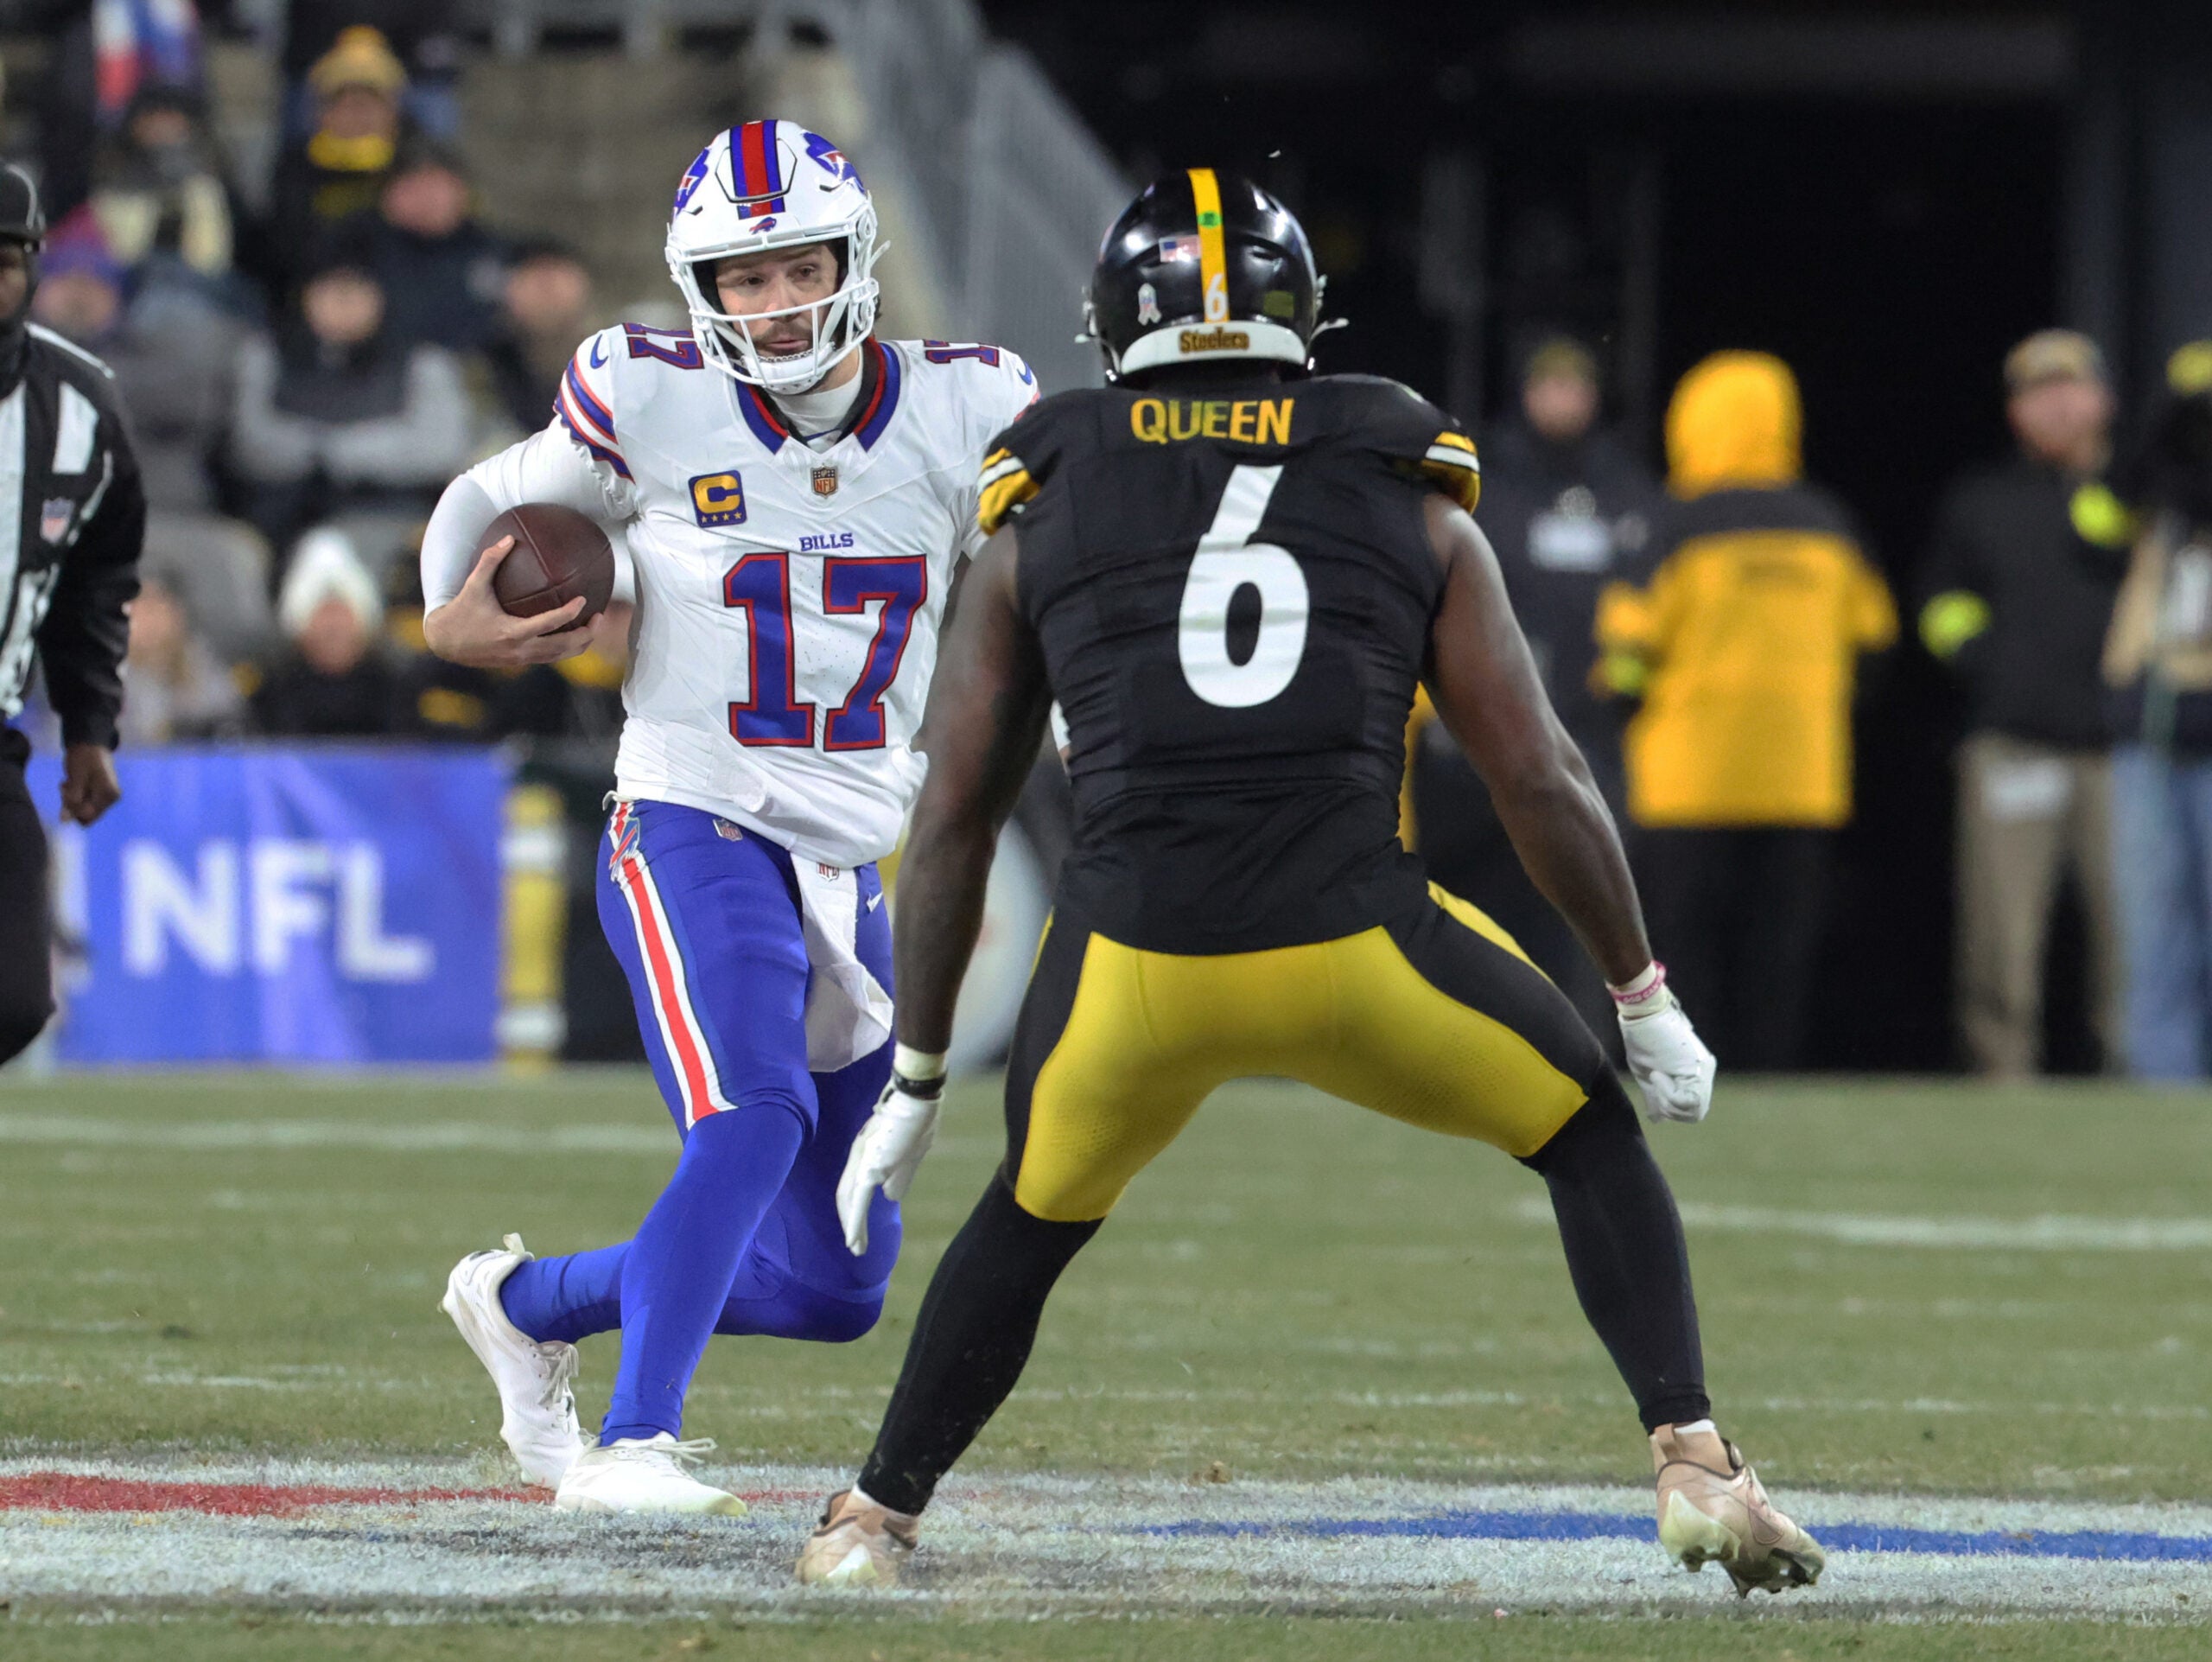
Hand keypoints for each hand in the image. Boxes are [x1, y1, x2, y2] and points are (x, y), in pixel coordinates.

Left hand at [59, 743, 119, 825]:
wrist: (89, 743)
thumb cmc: (84, 758)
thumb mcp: (76, 777)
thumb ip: (72, 799)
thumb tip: (64, 821)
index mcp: (108, 795)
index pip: (87, 816)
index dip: (72, 808)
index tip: (66, 791)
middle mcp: (110, 799)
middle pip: (86, 815)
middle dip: (71, 804)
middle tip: (66, 786)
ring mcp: (105, 797)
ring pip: (83, 809)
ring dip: (71, 799)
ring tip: (68, 782)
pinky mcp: (99, 795)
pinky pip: (83, 803)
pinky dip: (74, 796)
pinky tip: (72, 783)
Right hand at [422, 535, 589, 668]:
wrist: (445, 643)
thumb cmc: (460, 612)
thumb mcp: (473, 585)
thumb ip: (491, 560)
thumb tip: (509, 538)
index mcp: (511, 632)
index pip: (549, 624)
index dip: (569, 613)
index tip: (583, 600)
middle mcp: (520, 649)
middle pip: (564, 646)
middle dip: (587, 633)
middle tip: (599, 615)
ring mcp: (522, 659)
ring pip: (561, 656)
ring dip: (581, 643)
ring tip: (594, 624)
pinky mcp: (521, 662)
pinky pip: (551, 657)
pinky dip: (567, 647)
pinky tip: (574, 631)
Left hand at [836, 1072, 943, 1254]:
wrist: (917, 1099)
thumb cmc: (919, 1115)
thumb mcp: (911, 1148)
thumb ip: (900, 1171)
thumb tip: (891, 1195)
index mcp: (870, 1151)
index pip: (856, 1184)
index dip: (856, 1206)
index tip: (861, 1226)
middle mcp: (861, 1157)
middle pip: (848, 1195)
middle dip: (851, 1221)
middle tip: (855, 1244)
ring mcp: (863, 1163)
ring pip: (850, 1201)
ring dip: (853, 1227)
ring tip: (856, 1248)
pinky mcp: (869, 1169)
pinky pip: (858, 1202)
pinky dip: (855, 1223)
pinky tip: (853, 1240)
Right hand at [1617, 983, 1715, 1123]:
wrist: (1645, 1014)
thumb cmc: (1642, 1039)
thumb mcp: (1648, 1075)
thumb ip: (1656, 1097)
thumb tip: (1657, 1120)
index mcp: (1694, 1077)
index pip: (1690, 1110)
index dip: (1670, 1108)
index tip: (1654, 1085)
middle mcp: (1705, 1075)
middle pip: (1695, 1114)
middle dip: (1670, 1108)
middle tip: (1655, 1083)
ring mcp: (1705, 1072)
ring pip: (1693, 1111)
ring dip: (1668, 1101)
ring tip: (1656, 1076)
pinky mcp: (1700, 1070)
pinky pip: (1688, 1101)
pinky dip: (1668, 1094)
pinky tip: (1658, 1074)